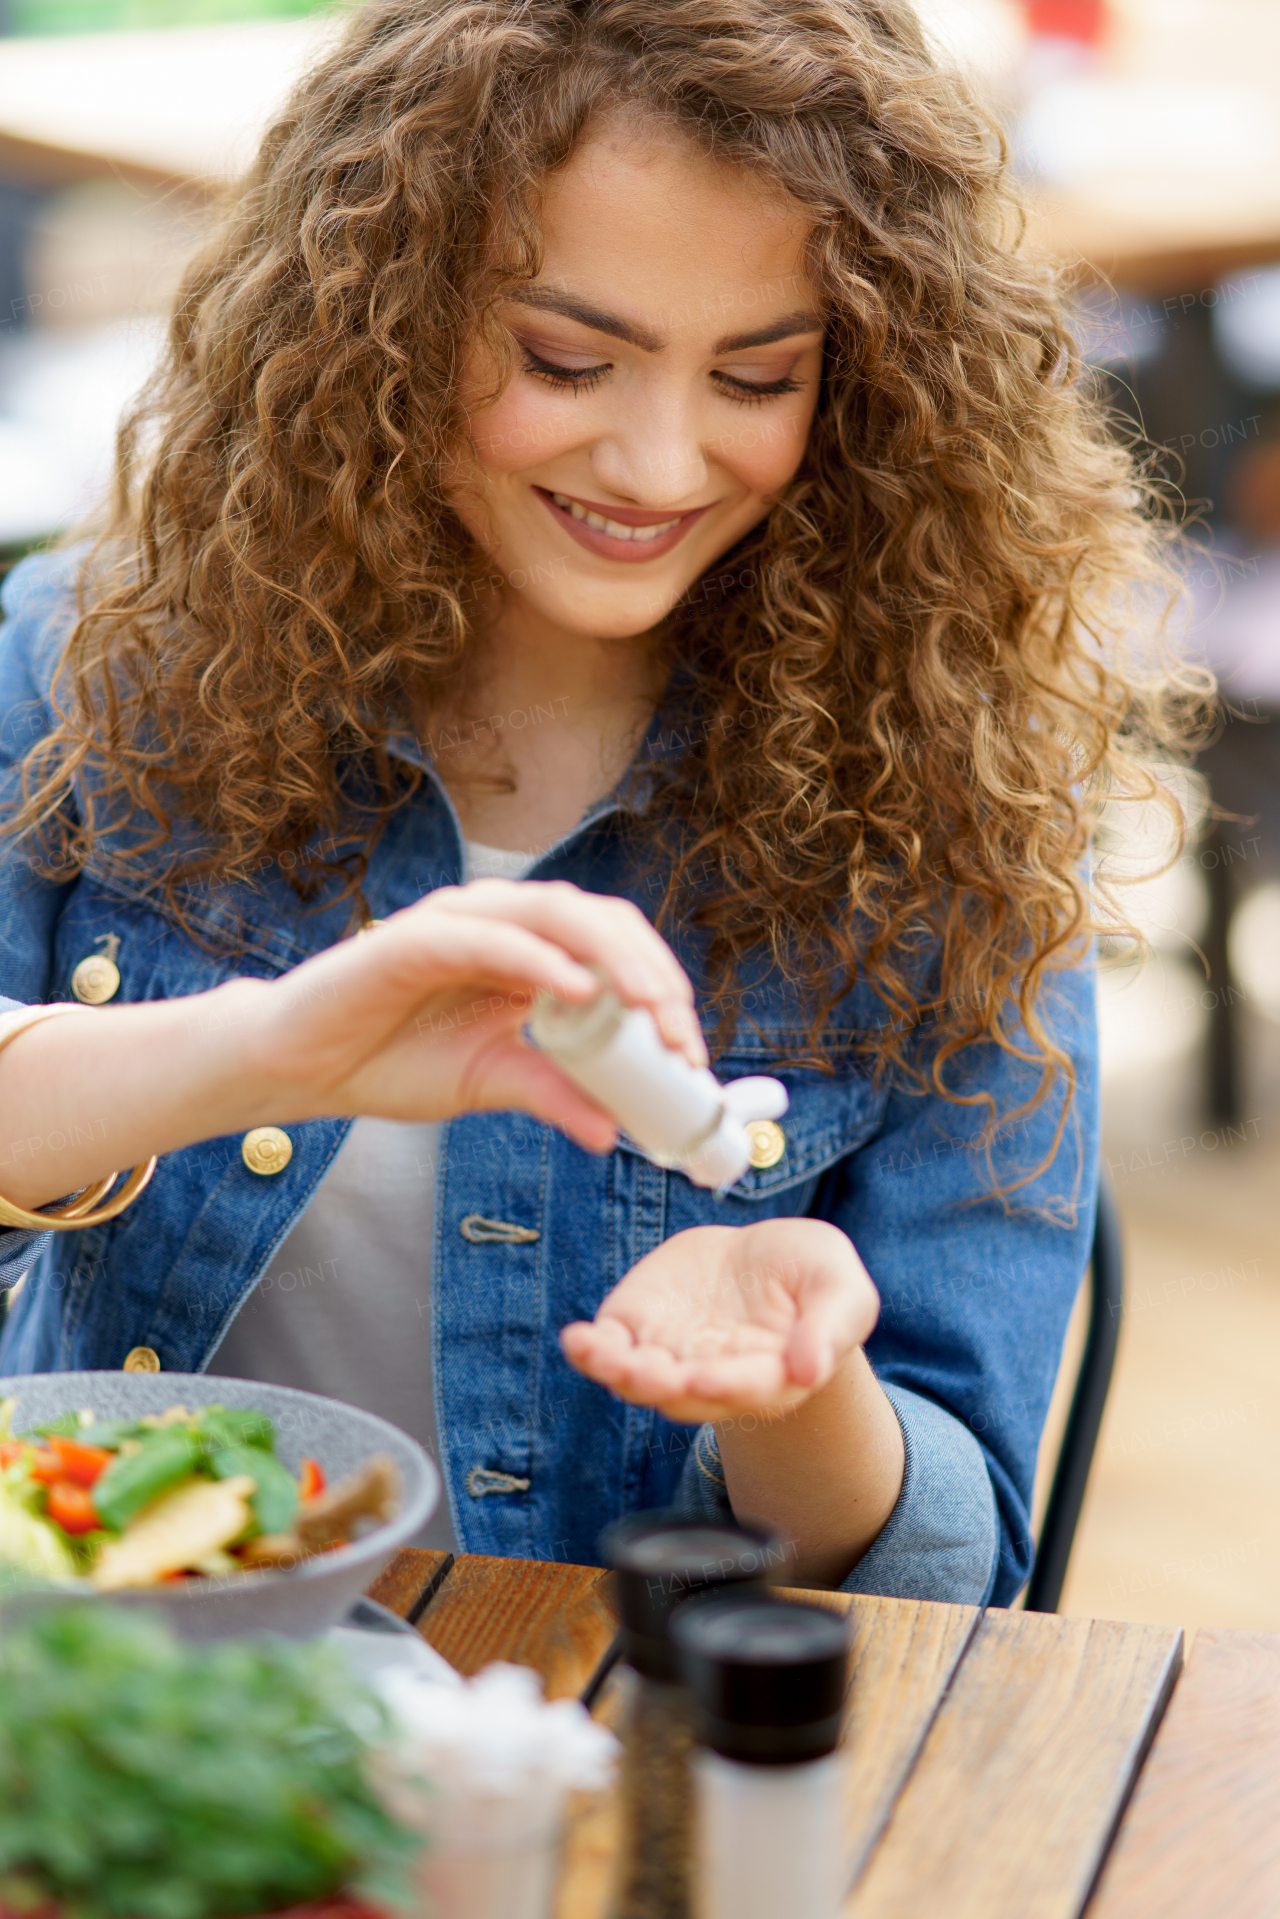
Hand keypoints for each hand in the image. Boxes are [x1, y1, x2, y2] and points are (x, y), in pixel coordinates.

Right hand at [227, 879, 704, 1150]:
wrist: (303, 1068)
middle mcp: (502, 923)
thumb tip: (613, 1133)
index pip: (614, 949)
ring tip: (646, 1007)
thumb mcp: (493, 1083)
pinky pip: (487, 938)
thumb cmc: (393, 1062)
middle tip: (678, 1035)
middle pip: (599, 922)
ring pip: (555, 913)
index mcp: (529, 952)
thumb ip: (554, 1093)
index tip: (689, 1052)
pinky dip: (537, 958)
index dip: (661, 990)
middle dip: (650, 975)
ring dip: (610, 958)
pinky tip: (575, 991)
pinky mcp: (415, 937)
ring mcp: (460, 922)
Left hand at [559, 1218, 880, 1422]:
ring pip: (639, 1379)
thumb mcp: (841, 1288)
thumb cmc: (812, 1277)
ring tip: (599, 1354)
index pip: (748, 1388)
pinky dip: (590, 1351)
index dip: (726, 1384)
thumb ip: (830, 1327)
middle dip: (662, 1384)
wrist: (765, 1258)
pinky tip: (576, 1340)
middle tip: (646, 1372)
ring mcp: (672, 1355)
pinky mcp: (640, 1326)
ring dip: (618, 1372)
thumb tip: (812, 1370)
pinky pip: (609, 1348)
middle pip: (684, 1394)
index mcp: (771, 1377)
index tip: (705, 1376)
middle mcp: (716, 1377)